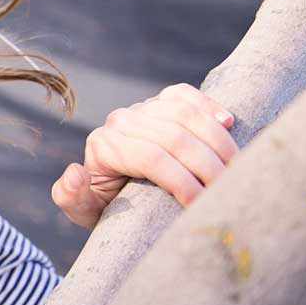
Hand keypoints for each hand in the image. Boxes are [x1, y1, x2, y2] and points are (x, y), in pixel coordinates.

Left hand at [52, 83, 237, 228]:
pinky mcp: (159, 101)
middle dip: (206, 165)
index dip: (180, 181)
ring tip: (234, 168)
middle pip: (173, 137)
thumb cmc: (103, 205)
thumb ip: (70, 197)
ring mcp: (141, 108)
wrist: (114, 186)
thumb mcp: (82, 209)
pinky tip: (229, 123)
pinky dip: (208, 105)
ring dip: (216, 141)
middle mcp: (121, 121)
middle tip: (227, 190)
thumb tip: (74, 172)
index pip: (150, 158)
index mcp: (103, 146)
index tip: (200, 204)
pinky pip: (186, 95)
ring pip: (184, 114)